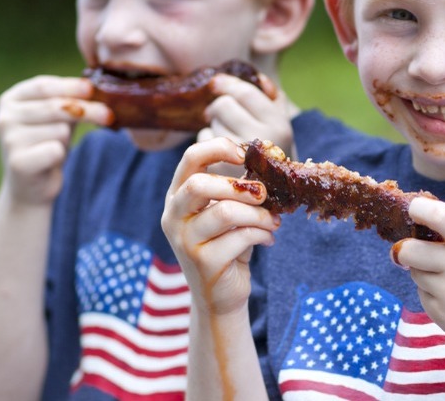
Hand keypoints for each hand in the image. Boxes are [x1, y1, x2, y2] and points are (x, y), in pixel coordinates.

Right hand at [0, 75, 110, 202]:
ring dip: (66, 140)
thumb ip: (69, 102)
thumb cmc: (45, 145)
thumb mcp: (57, 119)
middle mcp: (5, 117)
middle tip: (108, 115)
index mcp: (11, 100)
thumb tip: (96, 87)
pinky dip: (61, 155)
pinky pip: (57, 150)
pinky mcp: (19, 162)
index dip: (70, 86)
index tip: (91, 88)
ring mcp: (10, 140)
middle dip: (87, 110)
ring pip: (61, 129)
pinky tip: (51, 161)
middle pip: (57, 106)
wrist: (30, 186)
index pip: (44, 86)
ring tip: (56, 147)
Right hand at [161, 137, 280, 315]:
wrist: (220, 296)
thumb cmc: (227, 246)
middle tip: (263, 195)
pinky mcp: (203, 262)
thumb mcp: (228, 213)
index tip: (244, 155)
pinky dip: (262, 234)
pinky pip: (240, 237)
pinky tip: (268, 239)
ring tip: (272, 222)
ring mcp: (184, 241)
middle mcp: (173, 216)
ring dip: (258, 214)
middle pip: (200, 185)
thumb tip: (267, 164)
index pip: (191, 159)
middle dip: (239, 186)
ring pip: (225, 212)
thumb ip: (237, 190)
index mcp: (177, 196)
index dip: (219, 148)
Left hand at [195, 73, 293, 176]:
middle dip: (218, 109)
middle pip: (224, 106)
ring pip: (211, 124)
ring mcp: (242, 158)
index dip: (228, 84)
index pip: (246, 94)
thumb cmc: (275, 160)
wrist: (270, 207)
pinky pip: (203, 144)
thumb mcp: (282, 128)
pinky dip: (207, 147)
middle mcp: (263, 141)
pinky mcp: (223, 173)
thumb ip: (274, 100)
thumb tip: (259, 77)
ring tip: (227, 142)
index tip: (215, 81)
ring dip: (212, 128)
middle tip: (219, 115)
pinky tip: (219, 158)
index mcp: (280, 126)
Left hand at [391, 197, 444, 359]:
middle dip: (405, 247)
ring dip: (423, 270)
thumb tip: (417, 222)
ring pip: (414, 271)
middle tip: (411, 248)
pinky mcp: (440, 313)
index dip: (418, 209)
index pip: (439, 215)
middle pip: (409, 249)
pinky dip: (431, 291)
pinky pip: (422, 292)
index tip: (412, 209)